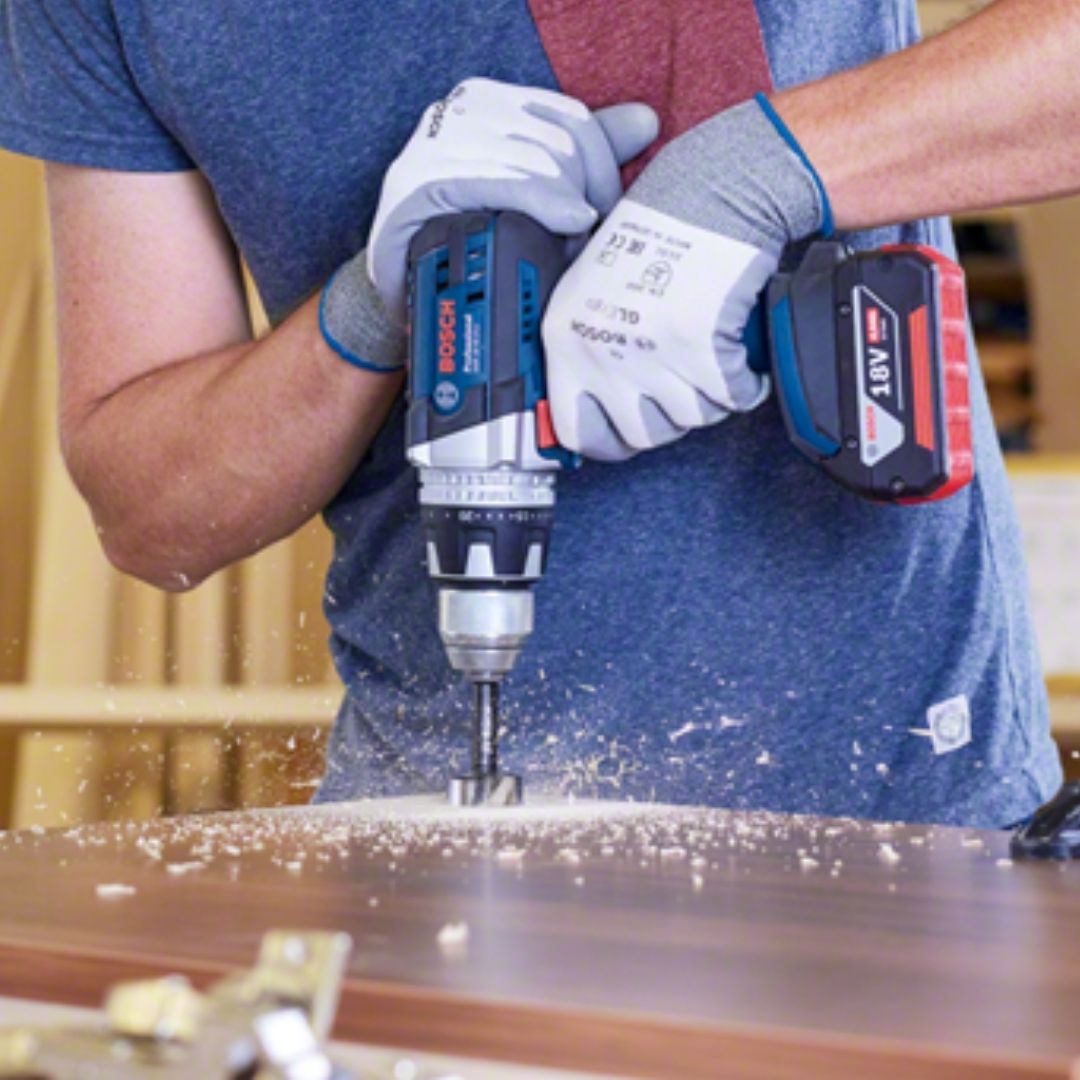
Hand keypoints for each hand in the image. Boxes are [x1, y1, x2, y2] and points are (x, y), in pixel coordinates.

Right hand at [367, 78, 658, 322]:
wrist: (409, 293)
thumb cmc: (475, 243)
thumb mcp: (536, 194)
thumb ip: (586, 155)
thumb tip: (645, 121)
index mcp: (490, 103)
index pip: (572, 120)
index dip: (602, 172)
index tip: (601, 218)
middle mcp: (459, 113)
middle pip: (558, 142)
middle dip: (583, 196)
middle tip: (582, 245)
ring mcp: (434, 146)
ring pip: (534, 160)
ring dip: (562, 210)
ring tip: (563, 251)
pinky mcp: (417, 184)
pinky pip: (494, 180)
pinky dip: (535, 201)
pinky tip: (563, 221)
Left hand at [542, 95, 831, 460]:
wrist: (710, 192)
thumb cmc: (655, 234)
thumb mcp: (590, 290)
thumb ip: (588, 347)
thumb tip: (594, 404)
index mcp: (566, 338)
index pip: (575, 430)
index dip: (608, 440)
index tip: (625, 435)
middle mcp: (604, 350)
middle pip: (642, 435)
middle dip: (669, 417)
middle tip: (680, 386)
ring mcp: (652, 353)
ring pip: (691, 418)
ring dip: (709, 395)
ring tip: (709, 358)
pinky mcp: (703, 348)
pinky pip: (732, 398)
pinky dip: (745, 382)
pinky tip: (738, 355)